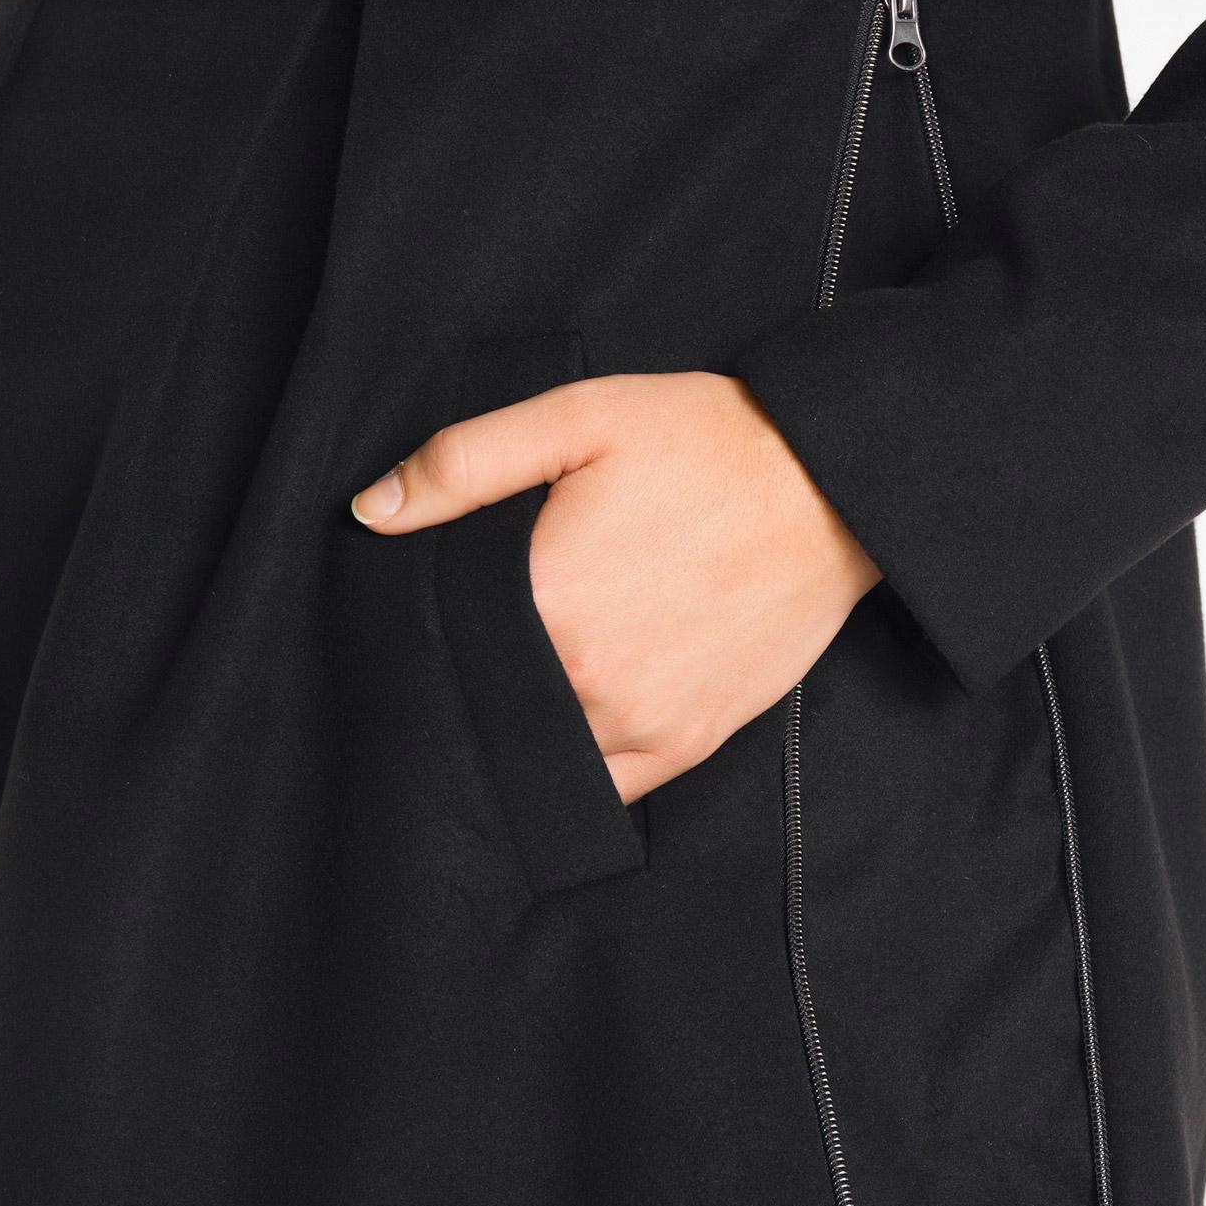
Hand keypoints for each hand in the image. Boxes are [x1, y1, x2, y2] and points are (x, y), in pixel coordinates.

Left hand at [351, 372, 880, 801]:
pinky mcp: (689, 742)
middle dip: (471, 682)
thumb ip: (463, 464)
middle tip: (474, 646)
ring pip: (541, 754)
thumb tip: (372, 513)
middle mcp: (589, 681)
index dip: (424, 635)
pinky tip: (565, 728)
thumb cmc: (707, 442)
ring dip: (520, 729)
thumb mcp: (577, 418)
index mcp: (547, 601)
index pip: (442, 647)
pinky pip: (606, 787)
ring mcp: (642, 723)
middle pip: (487, 706)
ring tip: (521, 682)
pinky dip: (576, 765)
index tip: (422, 618)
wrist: (833, 485)